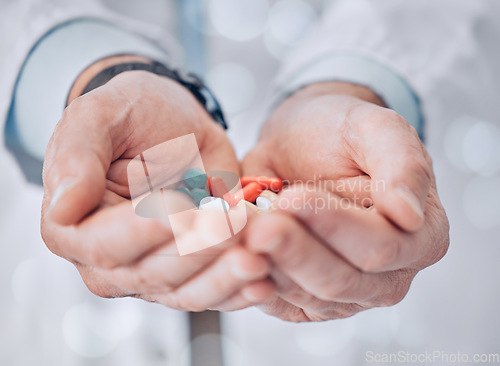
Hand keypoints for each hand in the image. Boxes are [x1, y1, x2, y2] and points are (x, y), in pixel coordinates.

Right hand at [41, 69, 273, 311]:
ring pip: (186, 292)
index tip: (184, 207)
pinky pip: (213, 293)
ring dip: (225, 277)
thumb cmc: (135, 113)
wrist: (175, 123)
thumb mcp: (100, 115)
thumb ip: (75, 156)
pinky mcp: (190, 273)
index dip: (146, 230)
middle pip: (152, 273)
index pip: (106, 245)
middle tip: (237, 225)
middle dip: (198, 251)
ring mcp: (152, 272)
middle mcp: (109, 261)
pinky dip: (240, 290)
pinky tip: (265, 280)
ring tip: (259, 254)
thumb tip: (61, 208)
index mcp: (74, 227)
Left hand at [242, 82, 448, 321]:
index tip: (293, 196)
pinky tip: (236, 255)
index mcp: (421, 237)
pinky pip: (280, 302)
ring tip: (238, 229)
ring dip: (268, 263)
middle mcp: (389, 276)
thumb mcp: (375, 128)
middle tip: (256, 221)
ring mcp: (348, 295)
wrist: (302, 143)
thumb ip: (402, 164)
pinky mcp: (308, 300)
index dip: (334, 224)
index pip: (380, 246)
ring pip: (306, 293)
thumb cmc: (339, 132)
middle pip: (341, 280)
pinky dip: (254, 281)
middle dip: (294, 249)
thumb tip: (409, 215)